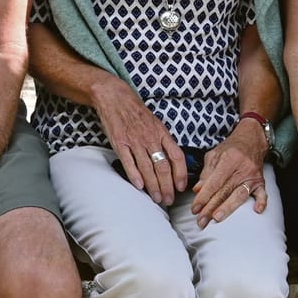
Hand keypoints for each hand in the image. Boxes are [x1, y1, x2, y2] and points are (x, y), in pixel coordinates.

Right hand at [92, 79, 182, 205]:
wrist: (115, 98)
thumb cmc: (136, 112)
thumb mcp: (156, 123)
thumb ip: (164, 141)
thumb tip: (172, 161)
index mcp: (162, 133)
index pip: (177, 156)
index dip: (181, 174)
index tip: (181, 187)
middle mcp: (150, 138)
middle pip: (163, 167)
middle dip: (167, 187)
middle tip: (168, 200)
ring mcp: (135, 141)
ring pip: (147, 168)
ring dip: (153, 186)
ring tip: (156, 198)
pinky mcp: (120, 143)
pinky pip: (129, 162)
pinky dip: (134, 175)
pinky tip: (139, 186)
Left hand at [191, 122, 268, 224]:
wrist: (252, 140)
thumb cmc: (231, 148)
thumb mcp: (214, 155)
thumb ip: (206, 173)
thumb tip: (197, 190)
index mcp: (228, 160)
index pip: (214, 182)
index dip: (203, 196)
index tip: (195, 209)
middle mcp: (242, 168)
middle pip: (224, 191)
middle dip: (211, 207)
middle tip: (201, 221)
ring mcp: (252, 175)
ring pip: (240, 195)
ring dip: (228, 208)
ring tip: (217, 218)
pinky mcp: (261, 181)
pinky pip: (263, 193)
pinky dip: (261, 202)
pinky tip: (257, 211)